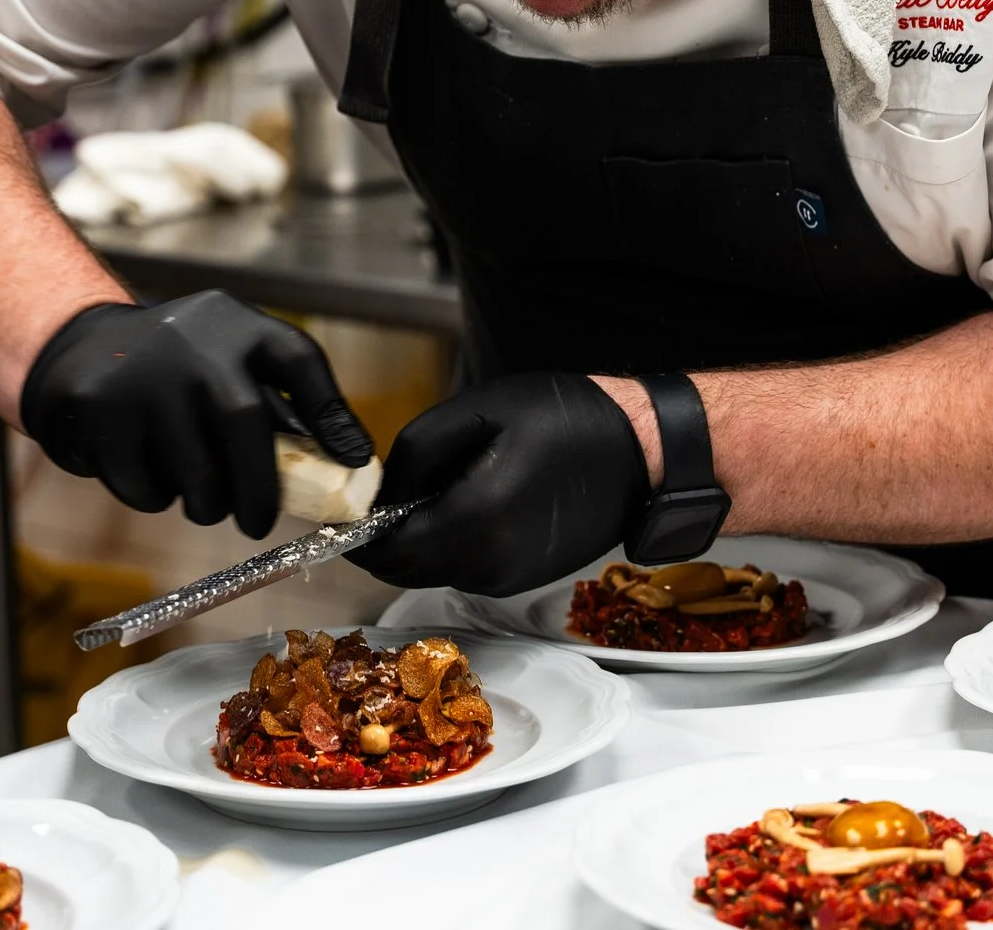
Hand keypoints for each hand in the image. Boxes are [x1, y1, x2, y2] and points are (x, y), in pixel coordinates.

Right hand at [20, 292, 372, 535]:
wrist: (81, 347)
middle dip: (260, 489)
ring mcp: (143, 372)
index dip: (333, 412)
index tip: (354, 460)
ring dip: (206, 503)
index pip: (298, 359)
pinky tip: (148, 471)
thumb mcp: (229, 359)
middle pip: (246, 423)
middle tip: (258, 523)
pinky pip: (144, 485)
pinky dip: (154, 497)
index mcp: (236, 325)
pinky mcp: (97, 407)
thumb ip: (280, 401)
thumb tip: (347, 463)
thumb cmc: (179, 368)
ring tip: (201, 497)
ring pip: (195, 470)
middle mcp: (193, 340)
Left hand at [353, 374, 645, 595]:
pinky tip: (465, 504)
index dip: (357, 534)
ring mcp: (507, 578)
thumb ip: (416, 453)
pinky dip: (448, 545)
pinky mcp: (521, 580)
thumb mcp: (480, 412)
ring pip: (432, 572)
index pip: (387, 551)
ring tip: (430, 491)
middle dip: (383, 540)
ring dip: (416, 542)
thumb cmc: (569, 421)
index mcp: (475, 521)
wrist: (642, 453)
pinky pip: (464, 570)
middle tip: (382, 498)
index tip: (349, 508)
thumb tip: (379, 494)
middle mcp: (488, 564)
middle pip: (404, 570)